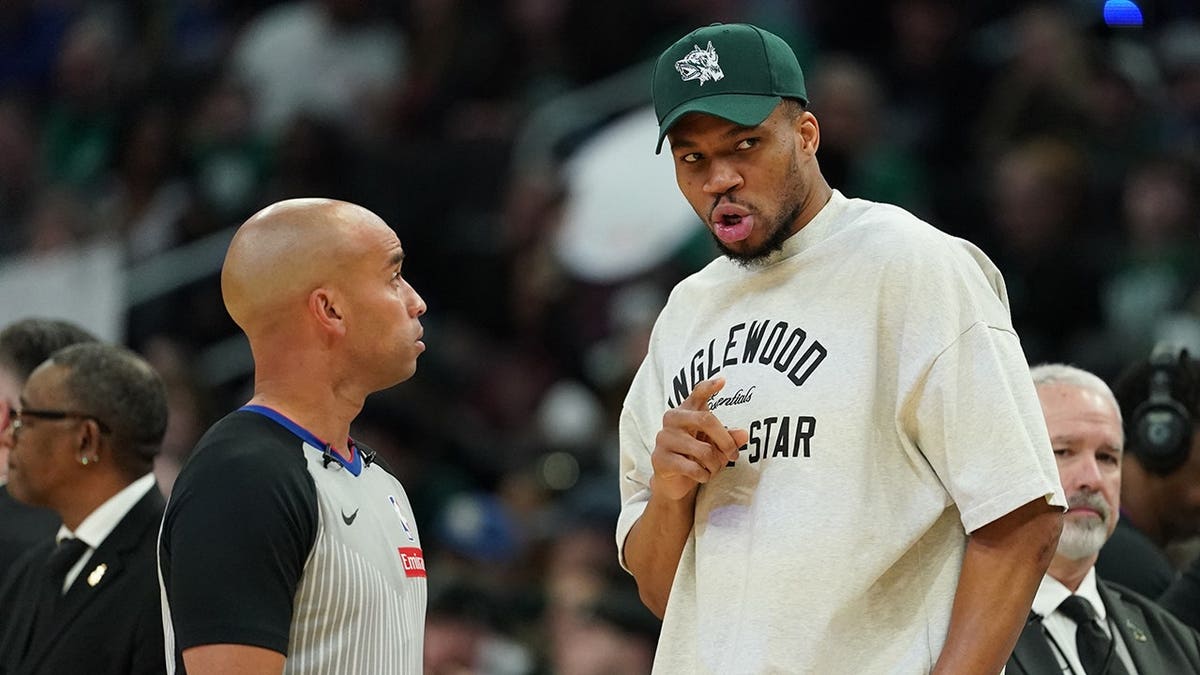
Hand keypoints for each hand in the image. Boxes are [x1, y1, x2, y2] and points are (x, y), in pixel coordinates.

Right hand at [650, 377, 748, 500]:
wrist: (673, 482)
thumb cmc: (695, 457)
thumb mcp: (715, 446)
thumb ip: (728, 439)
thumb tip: (744, 434)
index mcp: (686, 411)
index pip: (697, 394)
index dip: (709, 387)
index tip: (723, 381)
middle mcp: (672, 419)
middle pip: (707, 420)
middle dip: (726, 441)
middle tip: (734, 456)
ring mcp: (664, 438)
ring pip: (703, 450)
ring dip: (715, 464)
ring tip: (713, 469)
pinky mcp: (660, 458)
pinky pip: (693, 467)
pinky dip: (704, 475)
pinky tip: (702, 476)